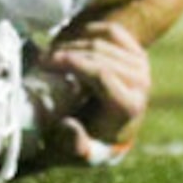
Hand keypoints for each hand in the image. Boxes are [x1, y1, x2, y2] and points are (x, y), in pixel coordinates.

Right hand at [26, 19, 149, 167]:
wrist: (107, 132)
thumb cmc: (86, 139)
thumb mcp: (76, 150)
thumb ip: (73, 143)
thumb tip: (68, 126)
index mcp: (129, 107)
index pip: (101, 74)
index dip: (72, 63)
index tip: (45, 62)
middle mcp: (141, 84)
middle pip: (100, 55)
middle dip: (67, 53)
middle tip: (41, 59)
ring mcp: (141, 65)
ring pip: (103, 41)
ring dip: (73, 44)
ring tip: (51, 55)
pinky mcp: (137, 52)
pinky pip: (111, 31)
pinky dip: (88, 32)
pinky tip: (70, 42)